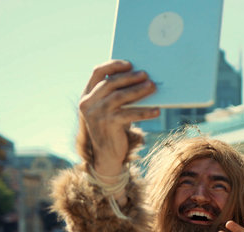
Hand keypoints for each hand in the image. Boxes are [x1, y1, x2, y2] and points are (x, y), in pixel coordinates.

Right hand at [78, 60, 159, 175]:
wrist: (107, 155)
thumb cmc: (113, 127)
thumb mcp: (111, 109)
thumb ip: (117, 94)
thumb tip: (141, 78)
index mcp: (87, 95)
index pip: (97, 72)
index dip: (113, 65)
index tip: (129, 64)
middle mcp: (88, 103)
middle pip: (110, 83)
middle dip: (130, 77)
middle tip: (146, 75)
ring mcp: (97, 114)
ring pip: (120, 96)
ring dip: (138, 90)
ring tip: (152, 87)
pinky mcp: (108, 125)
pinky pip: (129, 114)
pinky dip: (144, 112)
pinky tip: (156, 110)